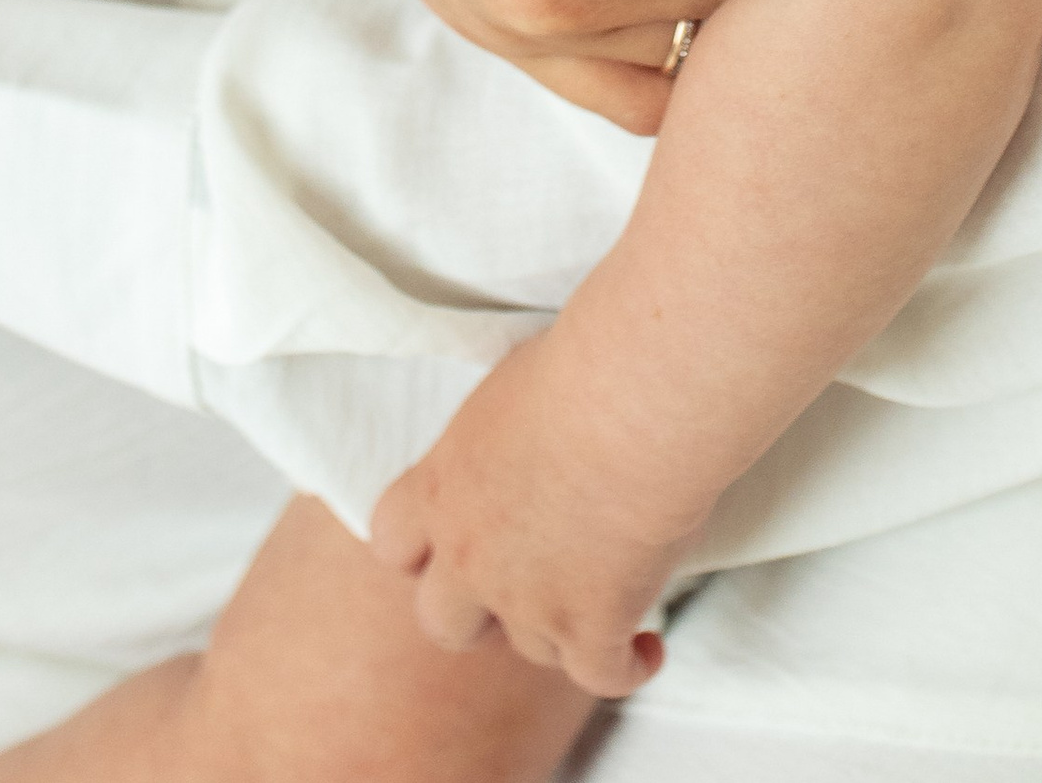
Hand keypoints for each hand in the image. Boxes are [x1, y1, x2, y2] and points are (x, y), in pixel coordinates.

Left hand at [372, 337, 685, 701]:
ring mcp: (530, 600)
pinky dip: (628, 666)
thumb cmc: (578, 364)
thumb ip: (496, 443)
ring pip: (532, 648)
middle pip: (443, 622)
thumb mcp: (507, 394)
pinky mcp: (593, 625)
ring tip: (606, 598)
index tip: (452, 541)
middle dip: (478, 614)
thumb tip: (525, 441)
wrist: (631, 396)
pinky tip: (648, 646)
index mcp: (441, 487)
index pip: (393, 542)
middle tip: (524, 585)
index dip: (421, 551)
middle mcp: (471, 555)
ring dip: (563, 629)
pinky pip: (604, 676)